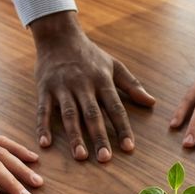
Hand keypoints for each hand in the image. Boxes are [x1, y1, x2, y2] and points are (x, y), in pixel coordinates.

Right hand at [30, 12, 155, 162]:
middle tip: (105, 159)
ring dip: (74, 136)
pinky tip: (45, 144)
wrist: (58, 34)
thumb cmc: (89, 54)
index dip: (122, 128)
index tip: (129, 148)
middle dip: (99, 137)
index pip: (115, 108)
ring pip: (70, 115)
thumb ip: (132, 85)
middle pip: (92, 114)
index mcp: (102, 80)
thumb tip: (152, 103)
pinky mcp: (44, 88)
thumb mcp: (114, 65)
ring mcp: (62, 87)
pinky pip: (43, 110)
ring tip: (80, 156)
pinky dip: (43, 127)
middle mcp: (83, 84)